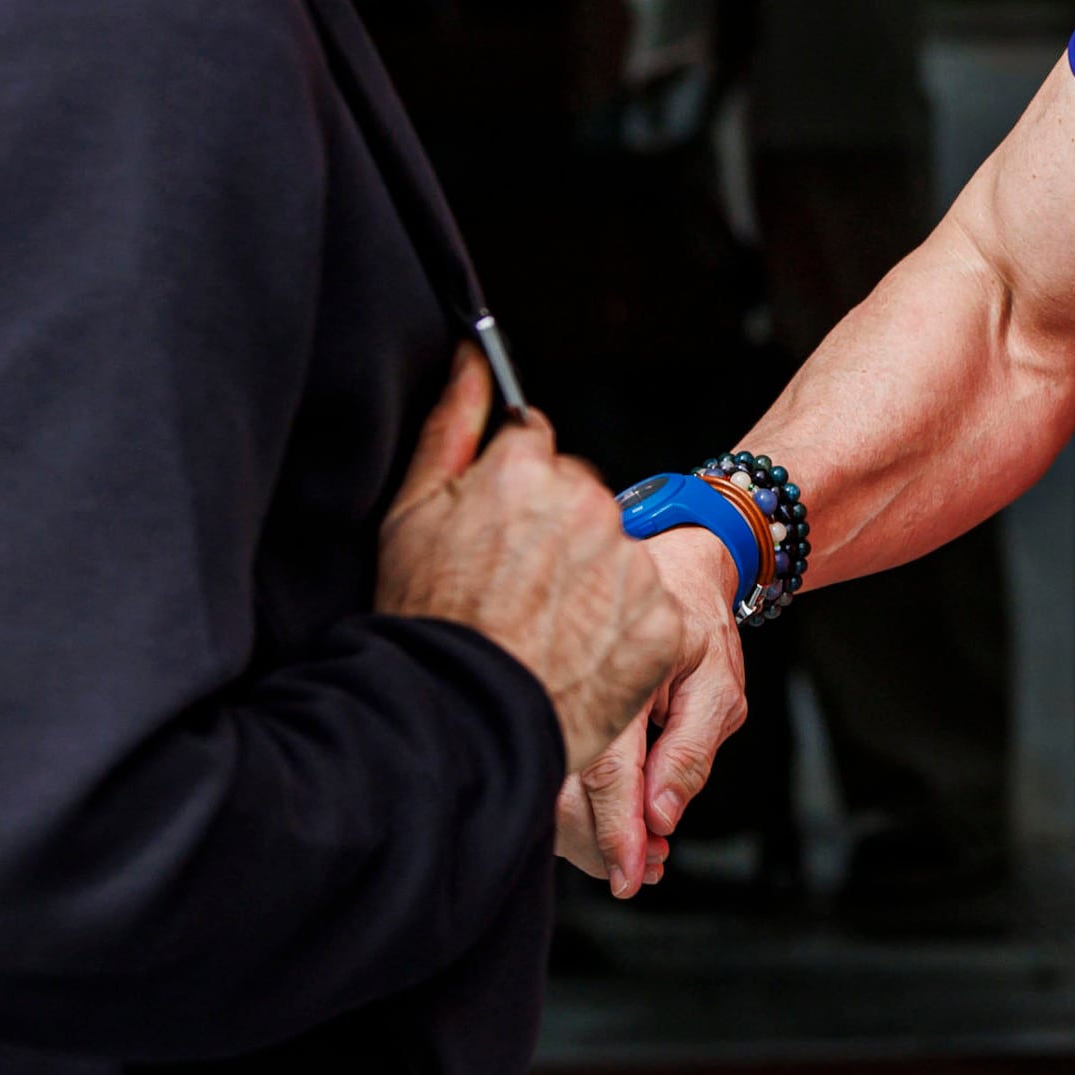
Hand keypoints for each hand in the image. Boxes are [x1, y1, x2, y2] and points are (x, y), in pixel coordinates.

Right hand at [373, 347, 692, 776]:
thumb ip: (452, 422)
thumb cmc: (426, 618)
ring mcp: (632, 565)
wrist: (458, 719)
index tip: (494, 541)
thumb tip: (472, 356)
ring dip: (590, 585)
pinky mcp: (663, 620)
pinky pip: (646, 610)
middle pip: (582, 502)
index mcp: (529, 469)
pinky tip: (575, 654)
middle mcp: (591, 505)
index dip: (511, 500)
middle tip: (512, 593)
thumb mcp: (411, 512)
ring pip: (616, 556)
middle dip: (555, 538)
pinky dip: (620, 632)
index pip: (537, 454)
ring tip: (540, 631)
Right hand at [552, 539, 753, 895]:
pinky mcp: (548, 701)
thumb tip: (660, 818)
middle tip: (643, 873)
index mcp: (621, 671)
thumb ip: (691, 751)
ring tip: (638, 854)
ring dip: (587, 832)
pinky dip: (580, 807)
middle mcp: (575, 680)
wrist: (668, 562)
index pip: (608, 769)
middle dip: (599, 843)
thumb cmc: (698, 622)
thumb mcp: (718, 684)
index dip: (616, 831)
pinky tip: (618, 823)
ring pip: (550, 783)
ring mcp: (555, 689)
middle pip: (564, 787)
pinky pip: (553, 765)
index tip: (628, 876)